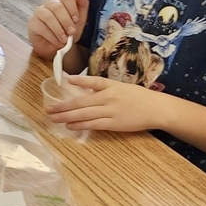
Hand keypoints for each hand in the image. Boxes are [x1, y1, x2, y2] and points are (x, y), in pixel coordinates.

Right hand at [28, 0, 88, 58]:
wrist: (55, 48)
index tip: (76, 20)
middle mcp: (50, 4)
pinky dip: (51, 36)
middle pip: (57, 6)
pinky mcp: (32, 23)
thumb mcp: (80, 21)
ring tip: (64, 39)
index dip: (73, 9)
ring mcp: (39, 12)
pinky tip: (57, 41)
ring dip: (58, 29)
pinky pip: (41, 26)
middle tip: (71, 32)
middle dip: (66, 21)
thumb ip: (82, 6)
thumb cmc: (67, 32)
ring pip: (48, 16)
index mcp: (63, 1)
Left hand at [46, 75, 162, 132]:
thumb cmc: (138, 97)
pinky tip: (69, 125)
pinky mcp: (114, 123)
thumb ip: (101, 86)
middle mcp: (109, 97)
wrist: (157, 109)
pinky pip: (93, 124)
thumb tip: (81, 85)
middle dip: (62, 106)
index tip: (66, 80)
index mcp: (111, 86)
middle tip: (48, 109)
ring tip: (54, 118)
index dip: (79, 80)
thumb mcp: (120, 86)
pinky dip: (80, 125)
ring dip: (67, 116)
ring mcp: (111, 111)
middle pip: (81, 101)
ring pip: (84, 114)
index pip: (92, 81)